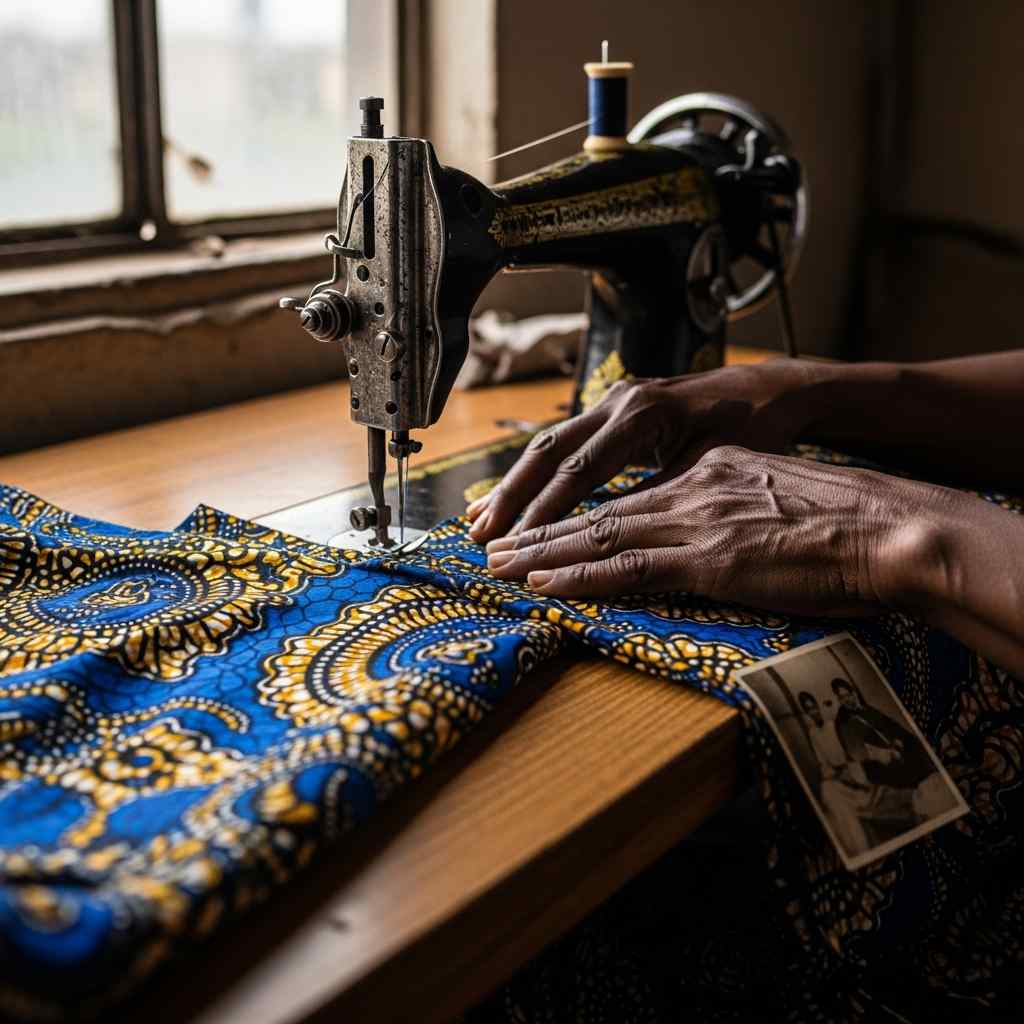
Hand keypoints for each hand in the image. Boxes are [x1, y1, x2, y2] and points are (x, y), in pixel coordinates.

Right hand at [468, 360, 830, 542]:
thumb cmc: (748, 428)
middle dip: (511, 496)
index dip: (546, 510)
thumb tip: (611, 532)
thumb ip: (660, 492)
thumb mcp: (710, 464)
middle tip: (480, 536)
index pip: (579, 470)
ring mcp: (609, 404)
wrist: (763, 388)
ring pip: (547, 446)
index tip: (520, 545)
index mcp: (641, 415)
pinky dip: (533, 475)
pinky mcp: (609, 413)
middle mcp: (617, 403)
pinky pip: (561, 445)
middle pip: (547, 452)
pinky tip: (509, 497)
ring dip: (512, 486)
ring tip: (478, 521)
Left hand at [483, 445, 942, 615]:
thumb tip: (711, 529)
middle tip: (491, 543)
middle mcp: (692, 486)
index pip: (626, 492)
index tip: (540, 526)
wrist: (889, 529)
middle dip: (538, 528)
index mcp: (708, 470)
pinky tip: (542, 586)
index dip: (575, 511)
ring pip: (598, 534)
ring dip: (541, 554)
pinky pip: (627, 568)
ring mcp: (697, 521)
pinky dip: (578, 578)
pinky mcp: (708, 559)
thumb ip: (732, 505)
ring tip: (497, 566)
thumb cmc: (847, 521)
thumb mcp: (777, 495)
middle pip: (597, 507)